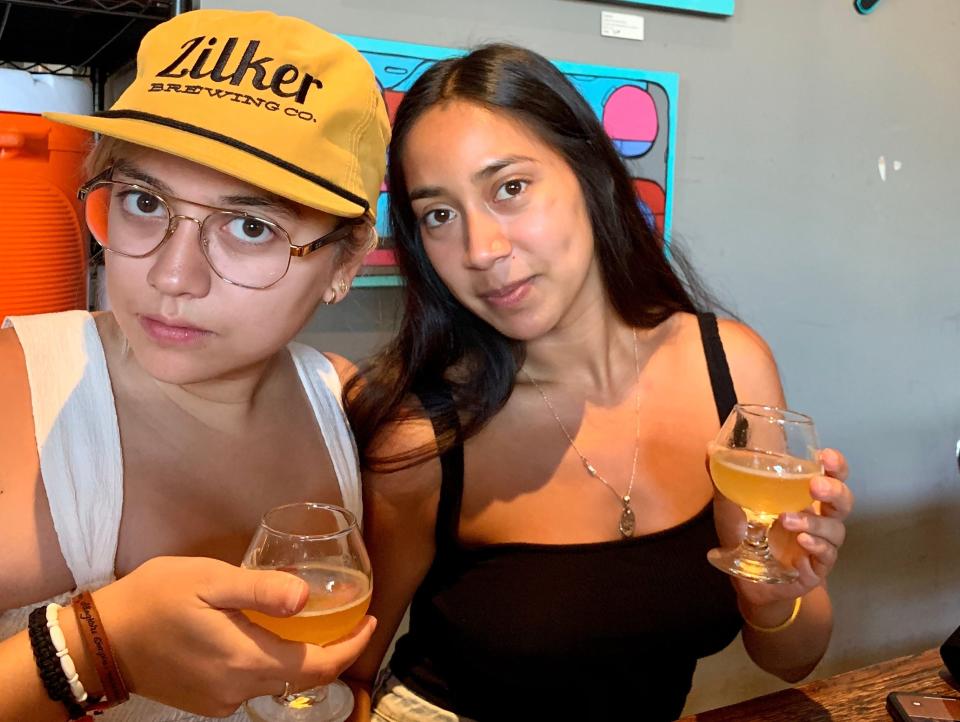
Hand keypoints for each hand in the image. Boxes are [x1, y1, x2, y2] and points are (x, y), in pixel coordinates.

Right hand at [94, 556, 376, 716]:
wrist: (98, 642)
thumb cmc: (154, 599)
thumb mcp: (208, 580)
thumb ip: (260, 590)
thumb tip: (307, 596)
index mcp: (246, 659)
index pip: (318, 665)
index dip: (352, 646)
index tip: (372, 620)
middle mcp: (239, 690)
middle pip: (304, 676)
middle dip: (334, 650)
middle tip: (350, 617)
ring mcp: (221, 701)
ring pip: (279, 680)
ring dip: (303, 655)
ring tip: (313, 621)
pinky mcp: (206, 702)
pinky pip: (252, 684)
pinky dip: (272, 662)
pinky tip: (269, 635)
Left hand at [735, 448, 853, 611]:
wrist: (744, 579)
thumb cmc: (742, 535)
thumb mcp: (729, 506)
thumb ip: (723, 479)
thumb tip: (709, 448)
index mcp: (802, 497)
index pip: (831, 476)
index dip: (835, 466)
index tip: (825, 456)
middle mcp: (817, 517)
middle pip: (843, 500)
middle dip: (834, 490)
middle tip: (815, 485)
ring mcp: (820, 543)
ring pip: (835, 529)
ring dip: (814, 522)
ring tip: (786, 519)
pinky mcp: (817, 567)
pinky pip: (827, 555)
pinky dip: (815, 546)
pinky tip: (801, 541)